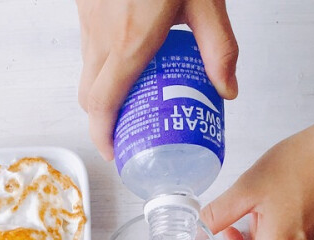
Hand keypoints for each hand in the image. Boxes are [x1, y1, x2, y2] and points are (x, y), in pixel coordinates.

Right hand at [76, 0, 238, 158]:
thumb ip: (218, 48)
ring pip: (86, 67)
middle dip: (103, 119)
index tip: (115, 150)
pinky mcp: (86, 1)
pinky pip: (88, 41)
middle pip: (88, 95)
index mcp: (129, 42)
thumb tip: (227, 90)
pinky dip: (101, 59)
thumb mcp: (206, 0)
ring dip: (103, 87)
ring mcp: (89, 16)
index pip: (102, 105)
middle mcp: (101, 33)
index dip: (103, 136)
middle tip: (127, 129)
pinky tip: (129, 51)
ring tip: (132, 93)